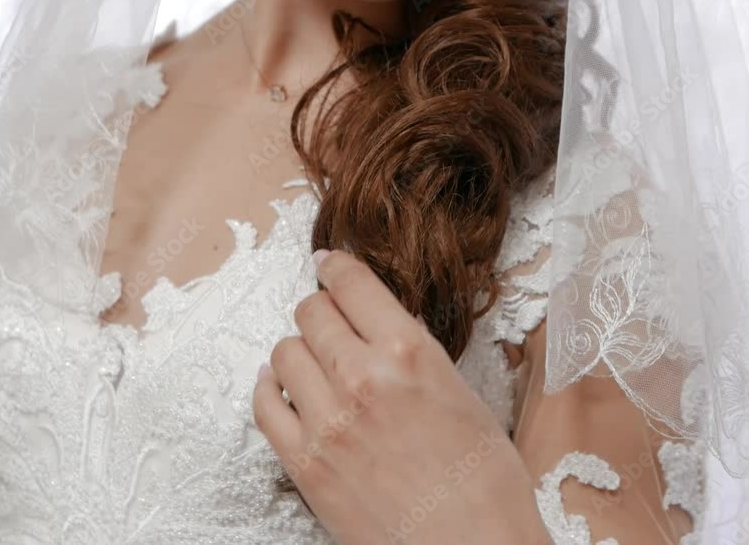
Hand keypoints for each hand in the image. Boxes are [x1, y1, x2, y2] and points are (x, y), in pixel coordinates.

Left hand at [252, 250, 539, 544]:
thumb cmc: (485, 483)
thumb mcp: (464, 395)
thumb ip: (414, 355)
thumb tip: (379, 329)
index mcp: (410, 353)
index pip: (351, 284)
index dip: (335, 266)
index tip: (328, 265)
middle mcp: (362, 378)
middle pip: (311, 312)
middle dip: (320, 311)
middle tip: (329, 322)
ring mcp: (326, 421)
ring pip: (283, 352)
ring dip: (298, 350)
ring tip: (314, 364)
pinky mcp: (304, 463)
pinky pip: (263, 403)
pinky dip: (270, 388)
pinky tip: (283, 388)